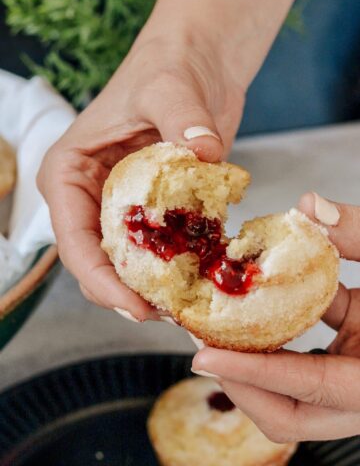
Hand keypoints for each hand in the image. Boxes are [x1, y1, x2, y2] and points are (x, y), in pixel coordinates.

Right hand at [37, 0, 297, 319]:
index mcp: (70, 173)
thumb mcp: (169, 87)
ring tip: (187, 307)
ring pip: (128, 262)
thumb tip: (205, 151)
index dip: (102, 281)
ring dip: (154, 287)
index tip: (138, 307)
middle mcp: (90, 196)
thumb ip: (183, 119)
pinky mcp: (155, 209)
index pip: (74, 240)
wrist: (197, 65)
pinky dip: (179, 267)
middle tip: (169, 315)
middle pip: (99, 262)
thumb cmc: (168, 67)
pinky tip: (204, 281)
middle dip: (129, 294)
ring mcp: (122, 205)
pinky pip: (161, 248)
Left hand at [192, 193, 359, 441]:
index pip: (310, 386)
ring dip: (249, 360)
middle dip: (240, 382)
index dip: (254, 375)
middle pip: (290, 412)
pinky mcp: (349, 355)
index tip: (203, 357)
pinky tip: (254, 301)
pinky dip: (272, 335)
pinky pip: (301, 356)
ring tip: (214, 322)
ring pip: (289, 391)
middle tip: (202, 343)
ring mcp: (354, 375)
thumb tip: (310, 207)